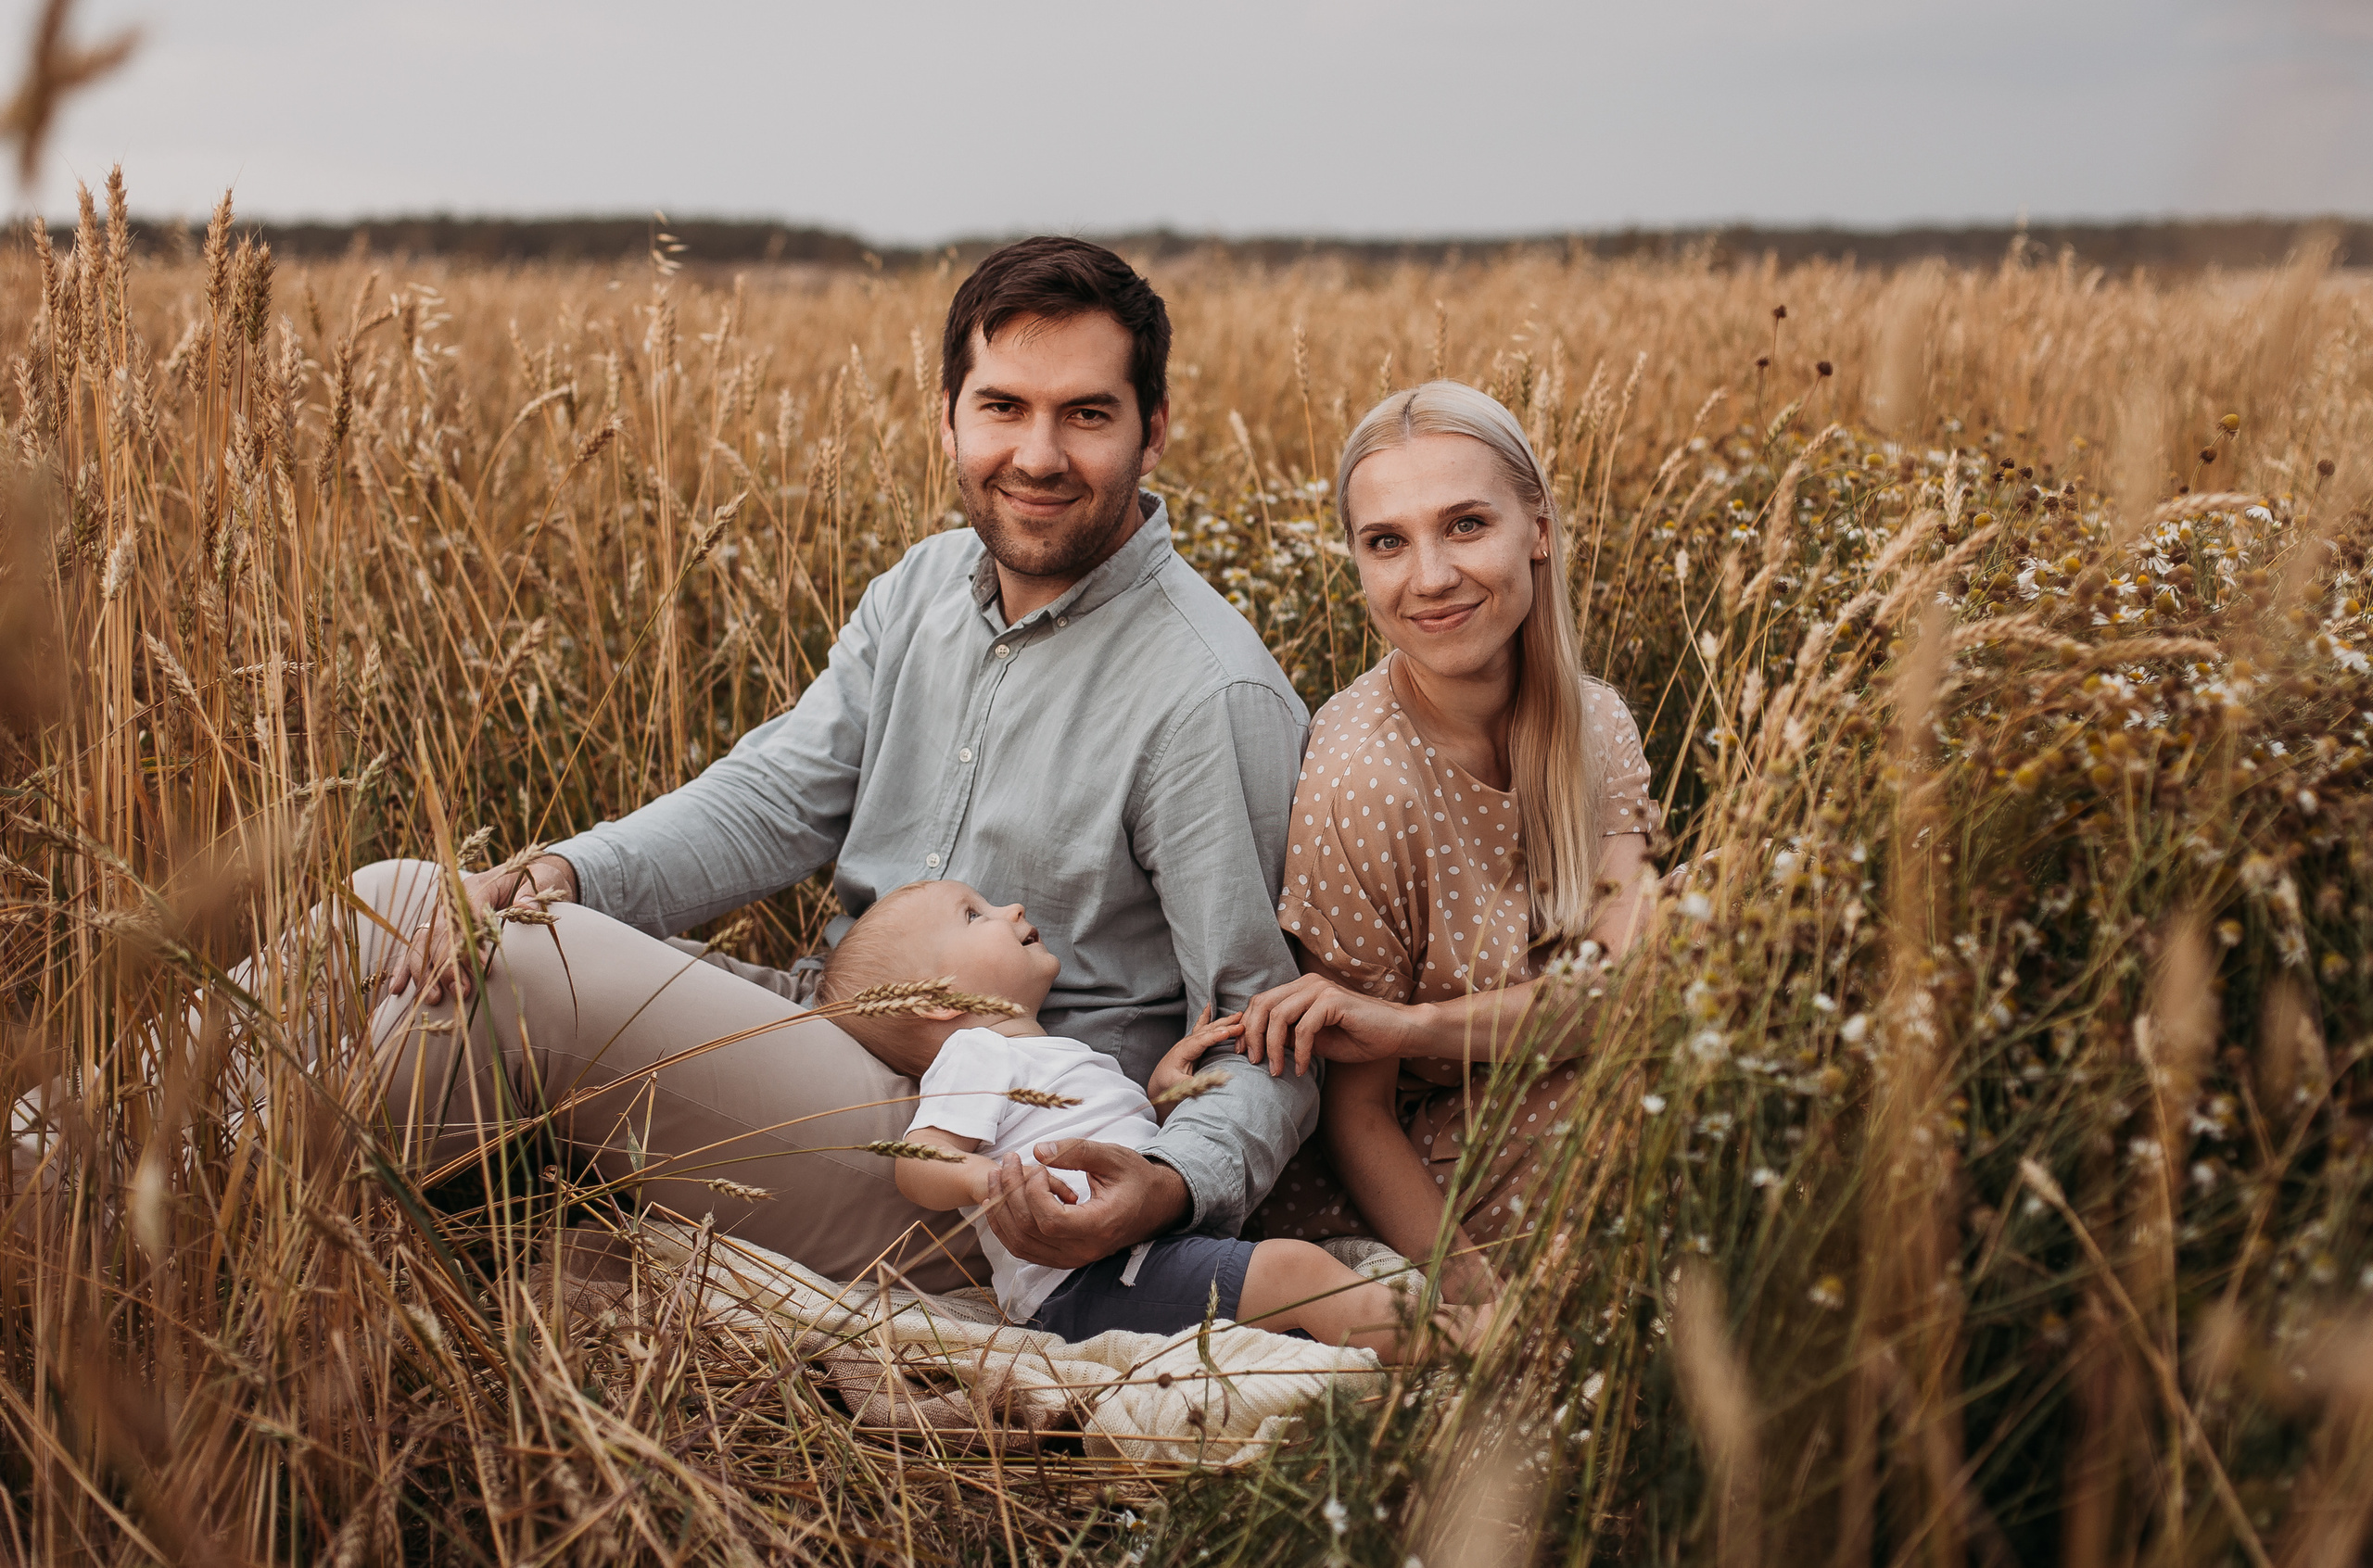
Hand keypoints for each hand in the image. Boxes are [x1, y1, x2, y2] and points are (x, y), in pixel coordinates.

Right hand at [387, 853, 577, 1004]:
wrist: (529, 875)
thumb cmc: (536, 879)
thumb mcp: (542, 880)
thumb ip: (532, 893)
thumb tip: (524, 906)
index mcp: (475, 886)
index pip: (466, 914)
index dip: (472, 941)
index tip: (485, 967)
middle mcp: (452, 901)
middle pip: (442, 933)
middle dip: (449, 963)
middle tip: (462, 989)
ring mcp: (443, 916)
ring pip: (425, 943)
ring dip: (426, 971)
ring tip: (435, 998)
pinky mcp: (440, 929)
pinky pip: (419, 948)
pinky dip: (408, 967)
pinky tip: (398, 989)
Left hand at [979, 1139, 1189, 1269]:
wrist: (1155, 1205)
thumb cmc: (1136, 1178)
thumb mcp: (1112, 1156)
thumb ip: (1076, 1151)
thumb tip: (1038, 1150)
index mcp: (1100, 1226)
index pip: (1051, 1221)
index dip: (1034, 1191)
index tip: (1040, 1166)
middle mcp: (1084, 1250)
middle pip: (1029, 1231)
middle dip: (1010, 1192)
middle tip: (1008, 1160)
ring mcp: (1072, 1258)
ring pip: (1020, 1244)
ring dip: (1001, 1210)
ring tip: (998, 1176)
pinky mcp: (1062, 1257)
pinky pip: (1024, 1249)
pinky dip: (1006, 1226)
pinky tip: (1001, 1200)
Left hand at [1147, 1005, 1242, 1105]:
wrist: (1159, 1082)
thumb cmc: (1168, 1084)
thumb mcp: (1179, 1087)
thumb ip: (1194, 1084)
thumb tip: (1212, 1083)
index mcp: (1183, 1051)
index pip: (1201, 1041)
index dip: (1215, 1036)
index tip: (1228, 1032)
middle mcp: (1187, 1043)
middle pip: (1208, 1031)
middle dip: (1225, 1026)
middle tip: (1242, 1023)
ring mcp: (1190, 1041)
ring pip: (1208, 1027)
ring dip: (1223, 1021)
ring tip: (1238, 1014)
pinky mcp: (1193, 1043)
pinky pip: (1201, 1026)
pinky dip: (1207, 1016)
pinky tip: (1209, 1006)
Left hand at [1239, 972, 1423, 1077]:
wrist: (1398, 1033)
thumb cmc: (1360, 1037)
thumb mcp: (1316, 1040)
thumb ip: (1291, 1036)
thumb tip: (1262, 1044)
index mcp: (1301, 988)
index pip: (1262, 1002)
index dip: (1249, 1027)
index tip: (1245, 1053)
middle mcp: (1308, 983)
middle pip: (1263, 1005)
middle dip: (1254, 1036)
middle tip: (1255, 1063)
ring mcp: (1321, 989)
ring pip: (1279, 1016)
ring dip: (1273, 1047)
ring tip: (1277, 1071)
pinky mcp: (1334, 1000)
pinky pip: (1303, 1028)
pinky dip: (1299, 1052)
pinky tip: (1303, 1069)